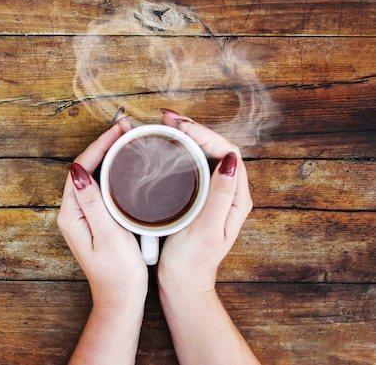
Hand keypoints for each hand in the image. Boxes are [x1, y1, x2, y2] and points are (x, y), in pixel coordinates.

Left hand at [57, 118, 147, 307]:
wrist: (120, 299)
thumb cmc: (117, 272)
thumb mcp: (107, 236)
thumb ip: (93, 203)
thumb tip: (77, 170)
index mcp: (71, 214)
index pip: (81, 168)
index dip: (99, 145)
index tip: (119, 130)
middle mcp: (73, 212)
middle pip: (85, 168)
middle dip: (104, 145)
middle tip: (126, 128)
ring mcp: (84, 215)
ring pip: (94, 175)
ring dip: (109, 155)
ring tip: (128, 139)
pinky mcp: (96, 219)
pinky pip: (101, 186)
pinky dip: (113, 171)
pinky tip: (127, 165)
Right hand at [158, 109, 252, 293]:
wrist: (182, 283)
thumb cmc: (193, 260)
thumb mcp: (207, 229)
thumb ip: (220, 195)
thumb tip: (229, 159)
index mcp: (237, 198)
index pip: (226, 152)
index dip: (204, 133)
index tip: (180, 127)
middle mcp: (228, 192)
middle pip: (216, 147)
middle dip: (193, 129)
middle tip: (168, 118)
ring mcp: (213, 194)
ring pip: (203, 154)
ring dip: (186, 136)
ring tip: (165, 125)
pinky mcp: (197, 197)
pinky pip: (192, 165)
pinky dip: (179, 150)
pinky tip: (165, 145)